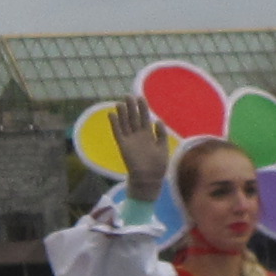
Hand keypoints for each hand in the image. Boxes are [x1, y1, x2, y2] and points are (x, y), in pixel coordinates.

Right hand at [109, 94, 172, 211]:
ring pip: (125, 123)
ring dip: (122, 113)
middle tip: (128, 95)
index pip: (144, 118)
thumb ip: (161, 134)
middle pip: (133, 118)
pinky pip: (118, 132)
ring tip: (120, 102)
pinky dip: (115, 123)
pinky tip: (112, 114)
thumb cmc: (158, 166)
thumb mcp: (163, 148)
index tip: (140, 97)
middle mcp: (138, 136)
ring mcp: (130, 140)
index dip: (142, 108)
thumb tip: (158, 120)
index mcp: (149, 135)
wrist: (148, 180)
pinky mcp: (123, 146)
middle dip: (131, 107)